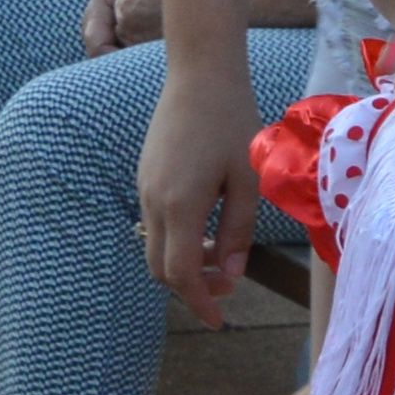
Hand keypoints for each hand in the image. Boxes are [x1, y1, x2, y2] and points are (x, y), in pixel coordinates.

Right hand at [134, 53, 262, 319]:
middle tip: (227, 286)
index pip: (182, 274)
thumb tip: (233, 274)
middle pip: (161, 269)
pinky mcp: (146, 178)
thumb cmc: (233, 121)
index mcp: (181, 205)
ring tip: (223, 254)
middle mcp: (154, 201)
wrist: (200, 73)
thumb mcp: (248, 180)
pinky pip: (156, 224)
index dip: (200, 303)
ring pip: (157, 247)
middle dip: (191, 289)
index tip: (219, 321)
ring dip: (186, 263)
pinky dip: (179, 240)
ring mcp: (145, 189)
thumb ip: (240, 231)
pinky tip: (208, 226)